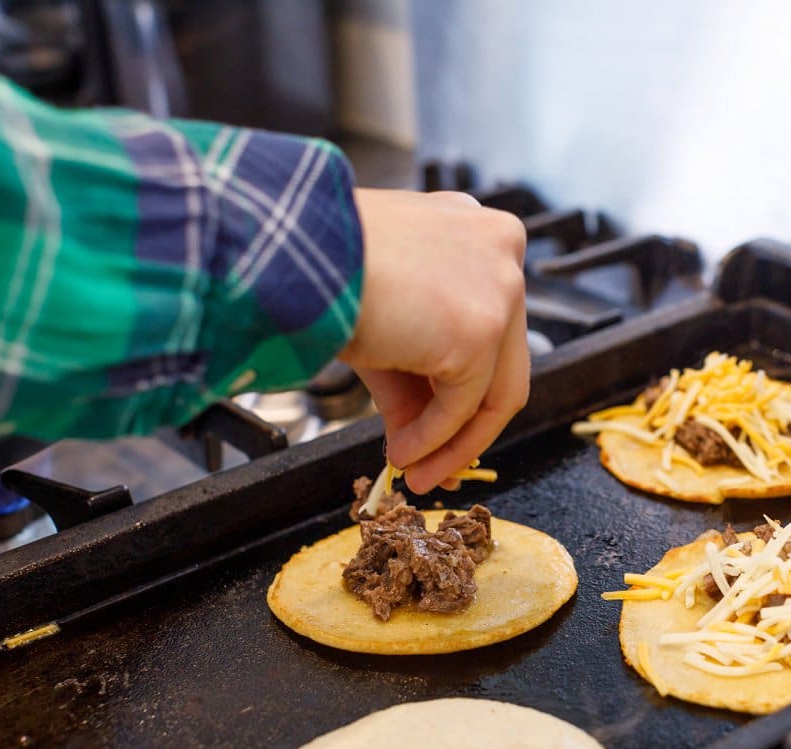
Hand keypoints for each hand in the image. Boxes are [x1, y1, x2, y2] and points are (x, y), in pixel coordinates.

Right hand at [337, 189, 528, 493]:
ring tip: (415, 472)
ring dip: (452, 443)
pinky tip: (402, 455)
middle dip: (468, 427)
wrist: (286, 252)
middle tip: (436, 467)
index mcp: (480, 234)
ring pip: (494, 390)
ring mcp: (500, 288)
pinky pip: (461, 405)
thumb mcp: (386, 323)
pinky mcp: (481, 328)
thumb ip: (415, 378)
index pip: (493, 327)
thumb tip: (421, 443)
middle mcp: (502, 250)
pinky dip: (433, 439)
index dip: (467, 389)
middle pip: (504, 360)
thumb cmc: (318, 268)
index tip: (442, 431)